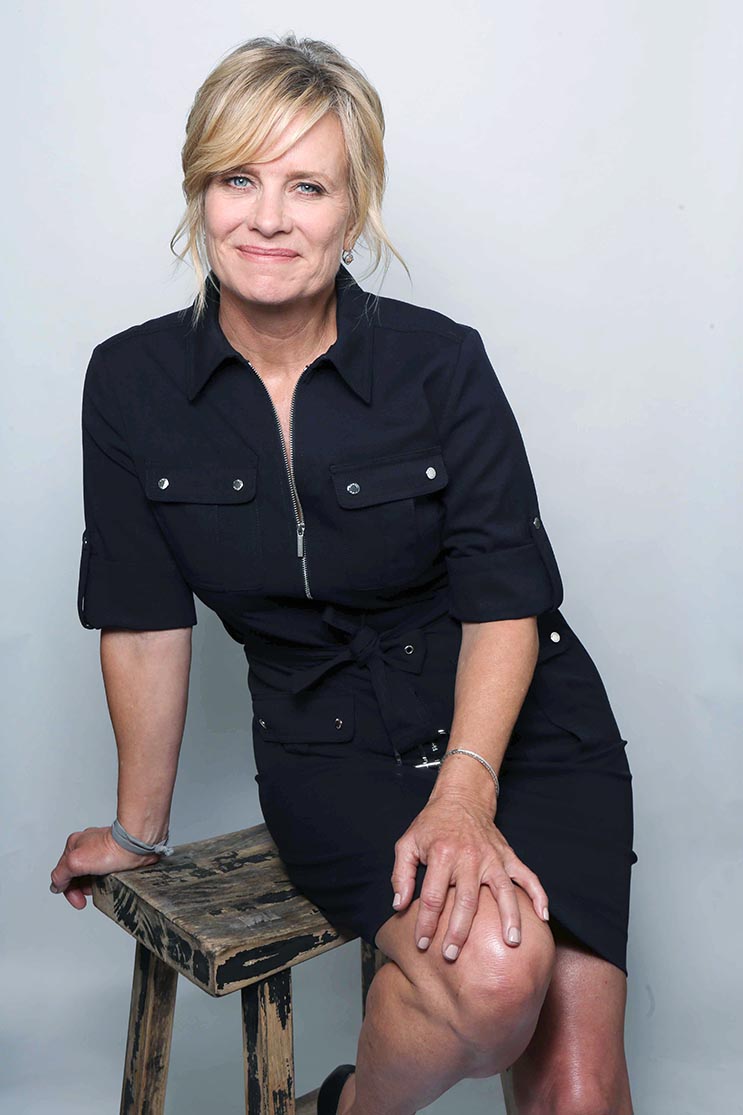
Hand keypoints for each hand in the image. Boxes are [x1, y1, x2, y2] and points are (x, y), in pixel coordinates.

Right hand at [49, 825, 161, 909]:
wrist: (137, 845)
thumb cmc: (112, 849)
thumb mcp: (76, 862)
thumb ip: (60, 874)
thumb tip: (56, 885)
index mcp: (74, 844)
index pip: (62, 873)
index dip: (68, 890)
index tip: (78, 901)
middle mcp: (87, 844)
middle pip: (77, 874)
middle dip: (82, 888)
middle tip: (90, 894)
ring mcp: (102, 848)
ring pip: (92, 873)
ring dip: (94, 883)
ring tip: (102, 885)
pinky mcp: (115, 853)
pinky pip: (106, 870)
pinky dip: (106, 878)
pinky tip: (111, 879)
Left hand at [391, 793, 549, 959]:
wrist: (461, 798)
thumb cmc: (432, 824)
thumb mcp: (407, 843)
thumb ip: (401, 875)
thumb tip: (399, 905)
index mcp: (443, 855)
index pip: (434, 898)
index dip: (427, 923)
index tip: (422, 944)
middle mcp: (470, 858)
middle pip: (467, 901)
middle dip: (460, 932)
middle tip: (453, 955)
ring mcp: (492, 858)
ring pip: (503, 891)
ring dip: (509, 918)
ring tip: (512, 943)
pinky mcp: (507, 856)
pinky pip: (527, 876)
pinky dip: (538, 895)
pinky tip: (543, 916)